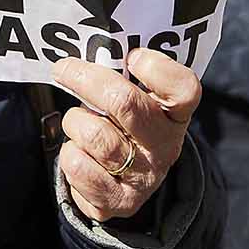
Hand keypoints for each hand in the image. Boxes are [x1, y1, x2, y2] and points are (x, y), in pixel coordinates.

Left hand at [51, 51, 199, 222]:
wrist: (125, 184)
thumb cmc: (125, 126)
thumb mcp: (136, 101)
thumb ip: (122, 77)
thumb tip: (84, 47)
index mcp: (175, 115)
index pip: (184, 88)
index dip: (157, 68)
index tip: (132, 57)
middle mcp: (165, 147)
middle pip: (126, 104)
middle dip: (87, 79)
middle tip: (65, 68)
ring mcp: (144, 177)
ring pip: (94, 134)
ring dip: (75, 121)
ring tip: (78, 121)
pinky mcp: (117, 201)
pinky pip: (78, 166)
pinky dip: (70, 152)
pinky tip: (79, 151)